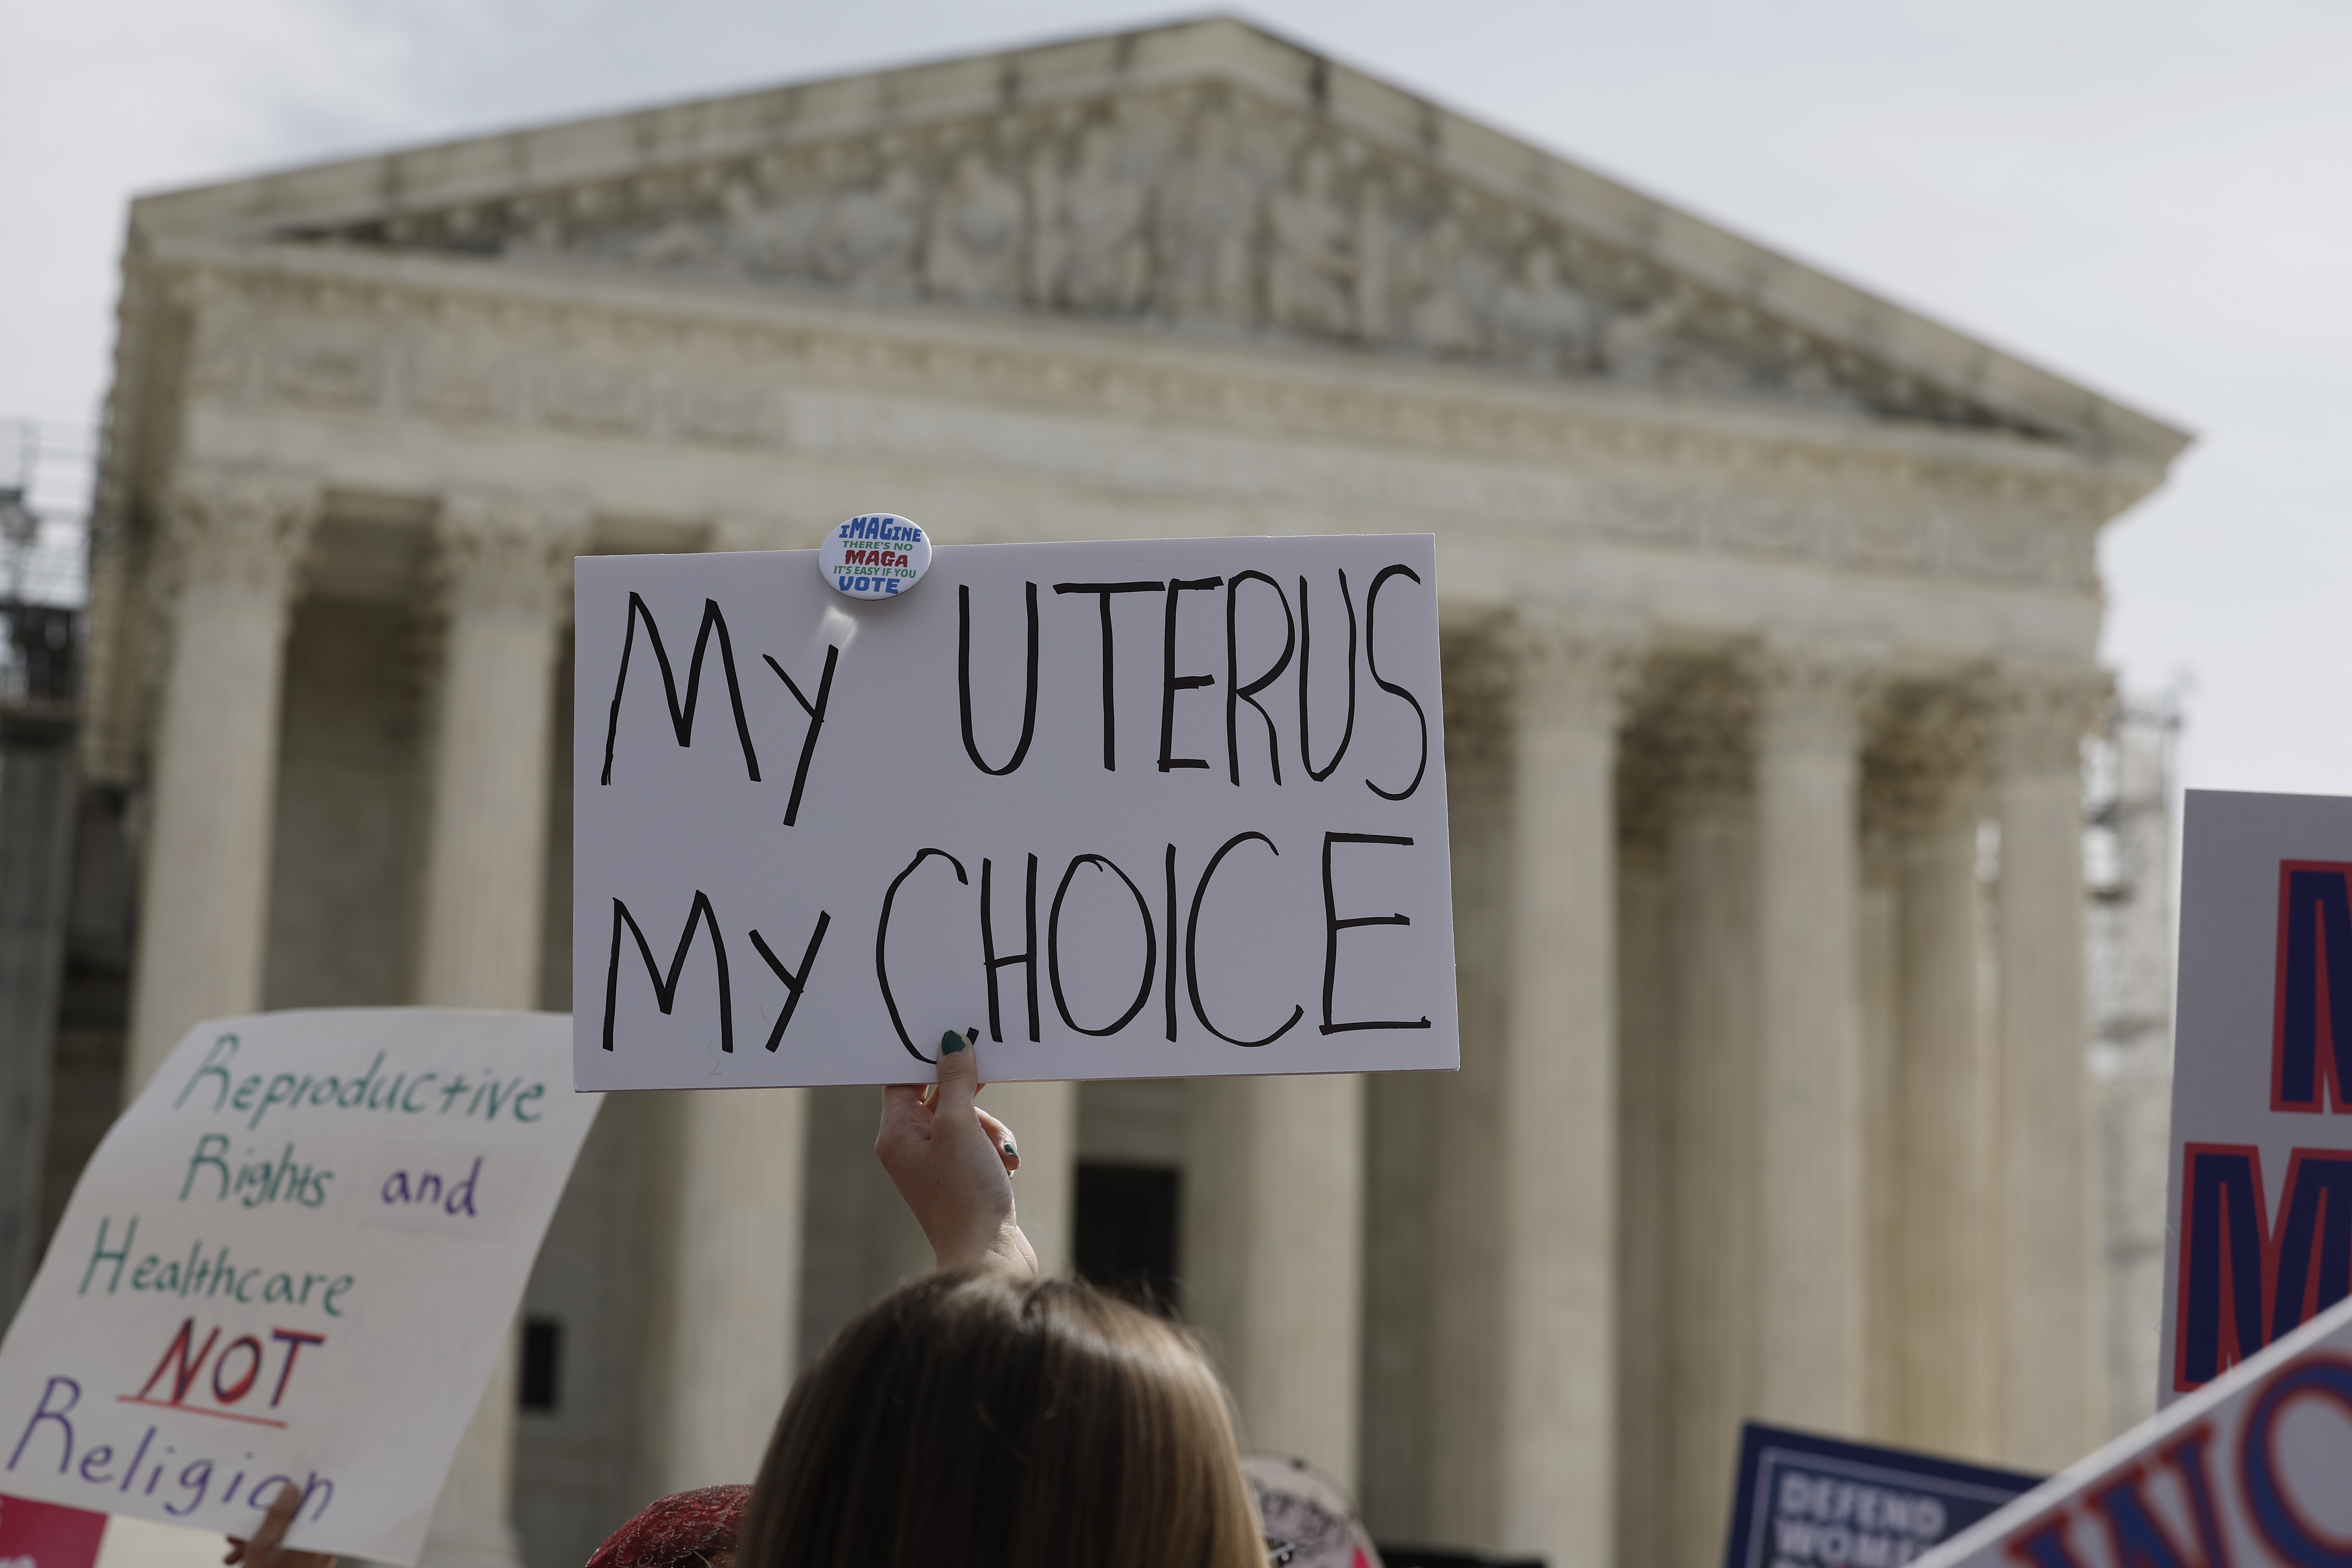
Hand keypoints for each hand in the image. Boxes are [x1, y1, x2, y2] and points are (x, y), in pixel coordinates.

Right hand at [224, 1483, 333, 1567]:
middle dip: (261, 1527)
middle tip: (234, 1535)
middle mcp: (320, 1550)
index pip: (310, 1507)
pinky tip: (241, 1560)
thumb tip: (291, 1487)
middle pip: (293, 1525)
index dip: (290, 1497)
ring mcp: (313, 1562)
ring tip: (233, 1555)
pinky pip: (286, 1553)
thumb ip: (277, 1516)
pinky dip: (266, 1554)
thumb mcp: (262, 1547)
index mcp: (315, 1540)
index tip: (272, 1492)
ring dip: (257, 1543)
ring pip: (285, 1540)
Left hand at [876, 1030, 1037, 1278]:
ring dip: (991, 1128)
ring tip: (1002, 1152)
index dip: (928, 1058)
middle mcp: (910, 1149)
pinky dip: (996, 1149)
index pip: (903, 1079)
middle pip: (940, 1098)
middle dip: (971, 1096)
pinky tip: (1008, 1166)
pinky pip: (979, 1145)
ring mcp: (937, 1167)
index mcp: (896, 1135)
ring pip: (967, 1121)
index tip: (957, 1040)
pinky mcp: (962, 1180)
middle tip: (992, 1076)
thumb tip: (950, 1043)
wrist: (988, 1257)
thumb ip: (955, 1081)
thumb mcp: (960, 1126)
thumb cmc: (966, 1193)